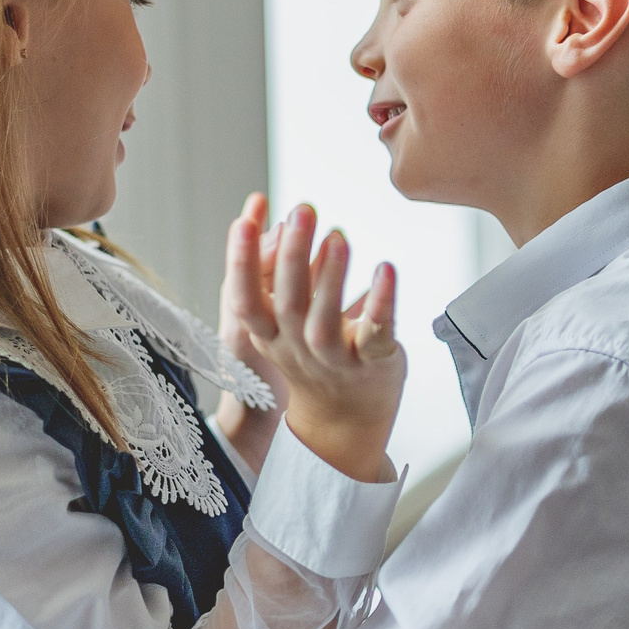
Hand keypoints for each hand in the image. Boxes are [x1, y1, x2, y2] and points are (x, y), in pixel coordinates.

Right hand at [225, 201, 402, 481]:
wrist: (344, 418)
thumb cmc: (315, 355)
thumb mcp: (285, 323)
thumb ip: (286, 276)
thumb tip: (289, 220)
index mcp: (271, 334)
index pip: (246, 299)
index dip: (241, 262)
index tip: (244, 220)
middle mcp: (297, 347)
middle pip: (288, 303)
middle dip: (291, 254)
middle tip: (301, 210)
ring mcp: (335, 359)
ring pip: (325, 322)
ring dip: (330, 276)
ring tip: (337, 235)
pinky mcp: (372, 364)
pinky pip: (376, 334)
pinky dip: (381, 302)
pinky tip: (386, 269)